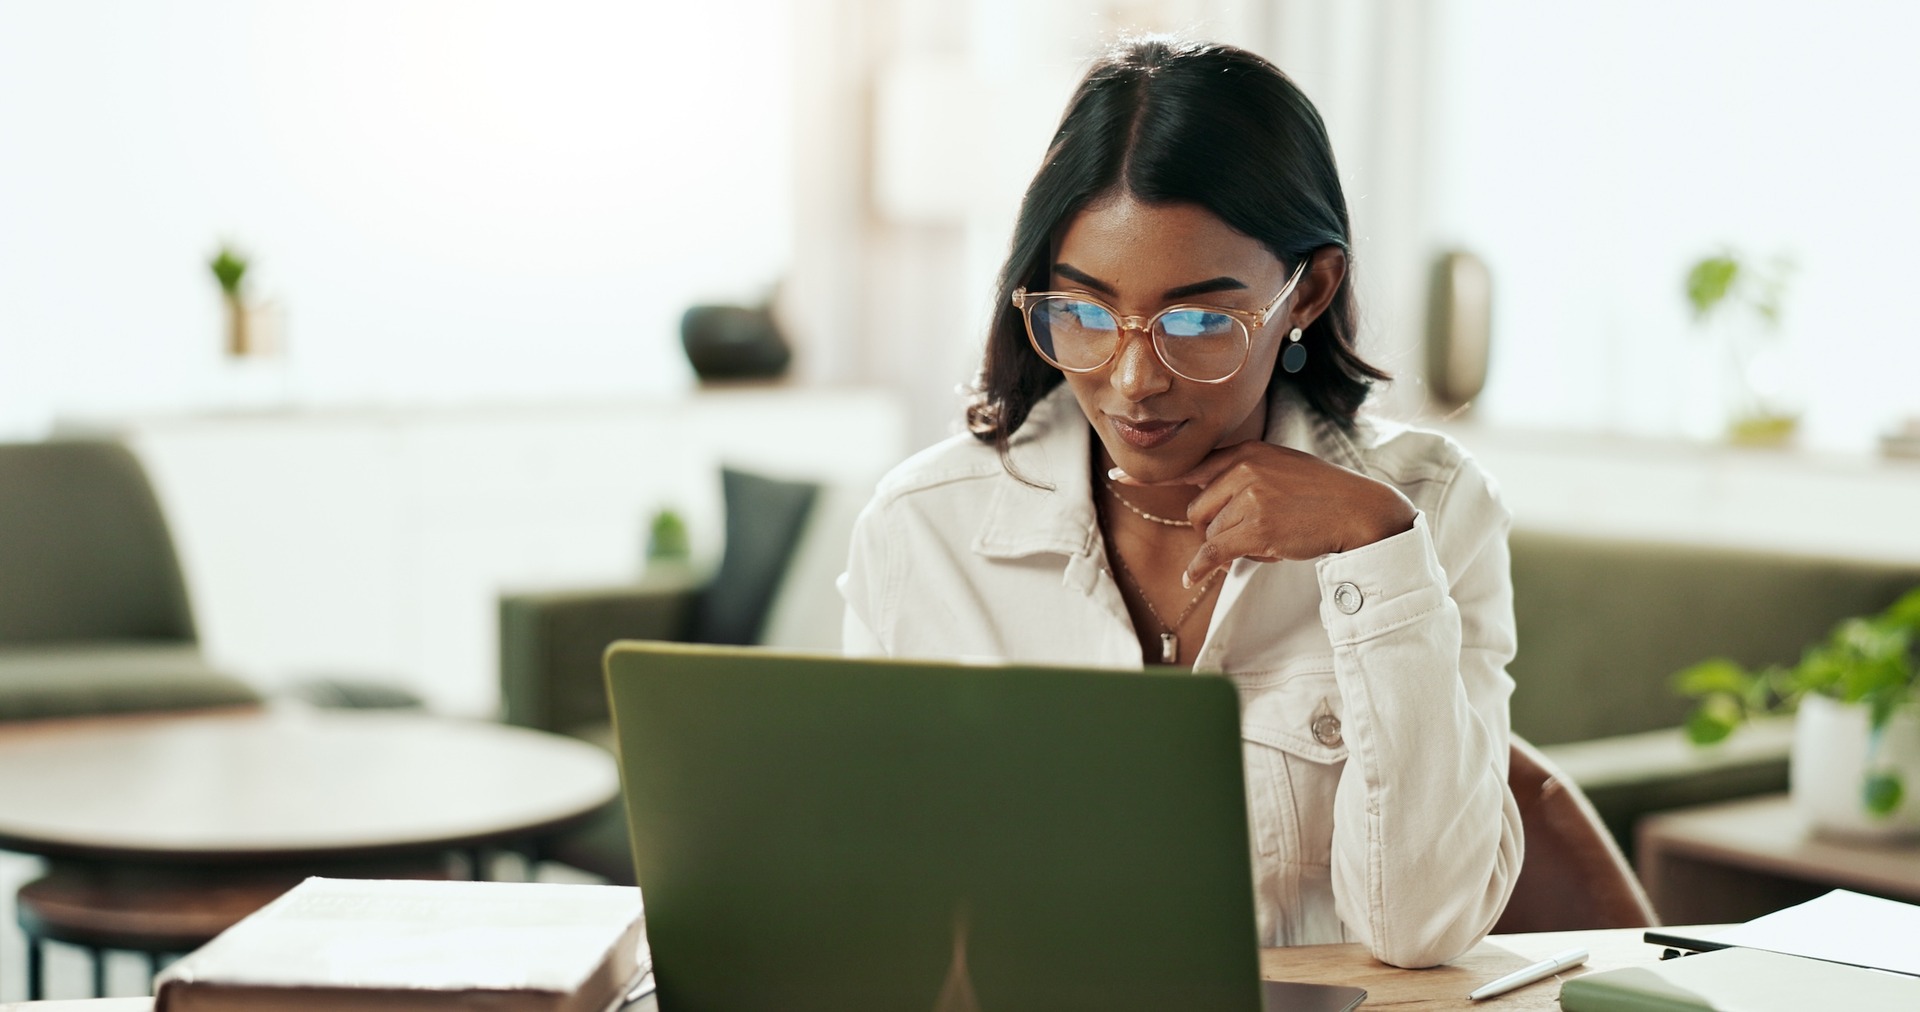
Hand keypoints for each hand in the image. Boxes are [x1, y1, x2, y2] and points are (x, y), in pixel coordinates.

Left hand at [1113, 441, 1416, 587]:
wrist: (1357, 509)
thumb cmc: (1321, 494)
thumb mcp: (1280, 468)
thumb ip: (1243, 479)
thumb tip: (1211, 511)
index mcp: (1247, 452)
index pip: (1191, 466)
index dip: (1151, 476)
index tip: (1118, 476)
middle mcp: (1243, 469)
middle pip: (1197, 510)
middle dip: (1212, 530)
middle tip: (1248, 535)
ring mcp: (1249, 496)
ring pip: (1210, 532)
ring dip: (1229, 546)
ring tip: (1269, 539)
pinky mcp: (1255, 526)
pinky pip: (1215, 550)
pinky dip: (1205, 567)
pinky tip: (1196, 576)